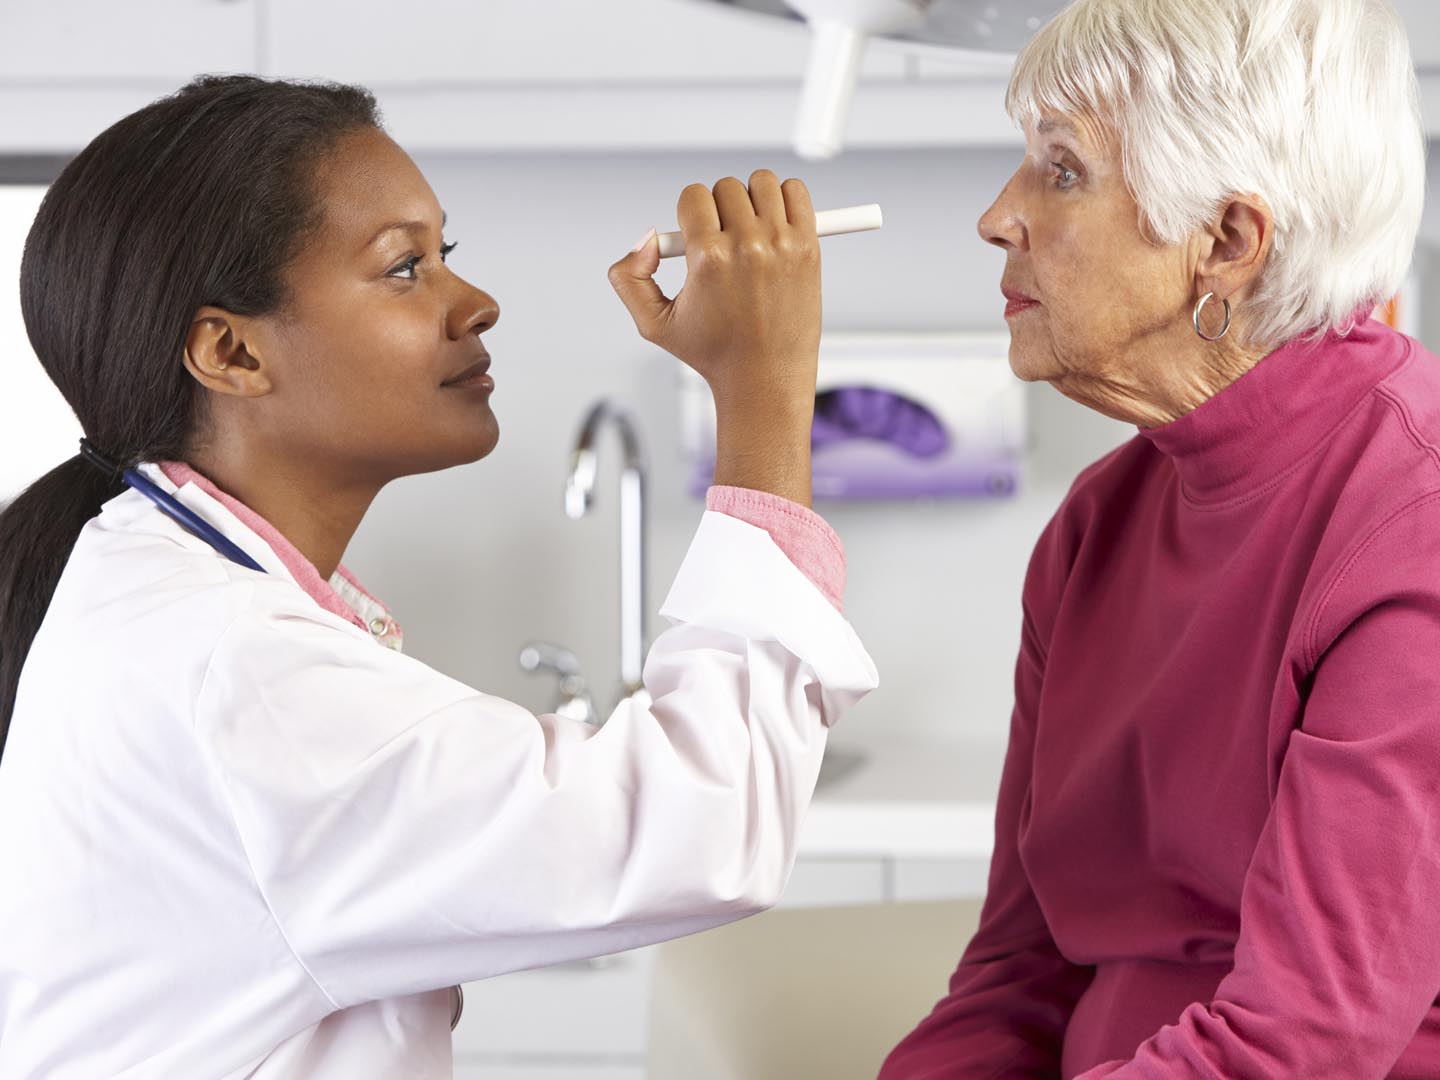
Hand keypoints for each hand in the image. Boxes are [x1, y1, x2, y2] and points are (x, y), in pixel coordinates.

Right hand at [609, 170, 820, 505]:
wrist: (765, 377)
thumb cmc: (713, 353)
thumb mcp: (654, 324)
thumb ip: (628, 278)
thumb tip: (647, 239)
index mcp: (708, 259)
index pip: (693, 196)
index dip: (690, 214)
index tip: (698, 236)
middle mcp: (747, 246)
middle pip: (726, 188)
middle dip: (720, 210)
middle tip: (724, 241)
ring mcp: (782, 244)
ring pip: (762, 182)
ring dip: (752, 199)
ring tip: (749, 231)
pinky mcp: (809, 246)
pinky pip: (796, 191)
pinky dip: (785, 198)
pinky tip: (775, 224)